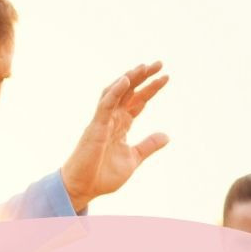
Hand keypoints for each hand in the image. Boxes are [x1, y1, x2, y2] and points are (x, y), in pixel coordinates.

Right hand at [62, 62, 170, 211]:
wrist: (83, 188)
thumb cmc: (102, 175)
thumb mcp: (133, 158)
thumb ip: (148, 145)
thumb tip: (167, 135)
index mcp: (121, 125)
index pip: (138, 101)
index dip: (151, 89)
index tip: (166, 77)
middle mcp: (112, 119)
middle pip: (129, 92)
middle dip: (143, 77)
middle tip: (159, 63)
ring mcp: (102, 121)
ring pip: (116, 93)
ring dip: (130, 78)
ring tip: (144, 66)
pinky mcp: (95, 127)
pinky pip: (105, 105)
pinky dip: (115, 92)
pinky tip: (126, 81)